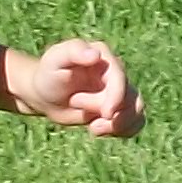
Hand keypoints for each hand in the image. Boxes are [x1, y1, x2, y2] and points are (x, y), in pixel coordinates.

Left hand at [11, 38, 143, 137]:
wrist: (45, 94)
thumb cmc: (48, 75)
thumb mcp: (54, 60)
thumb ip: (73, 52)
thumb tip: (96, 55)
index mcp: (104, 56)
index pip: (120, 78)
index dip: (116, 97)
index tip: (106, 114)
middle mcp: (116, 72)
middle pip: (129, 98)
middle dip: (105, 111)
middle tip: (74, 102)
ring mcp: (120, 91)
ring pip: (137, 110)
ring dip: (119, 125)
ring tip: (94, 128)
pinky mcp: (119, 108)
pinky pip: (137, 121)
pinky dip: (125, 130)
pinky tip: (101, 130)